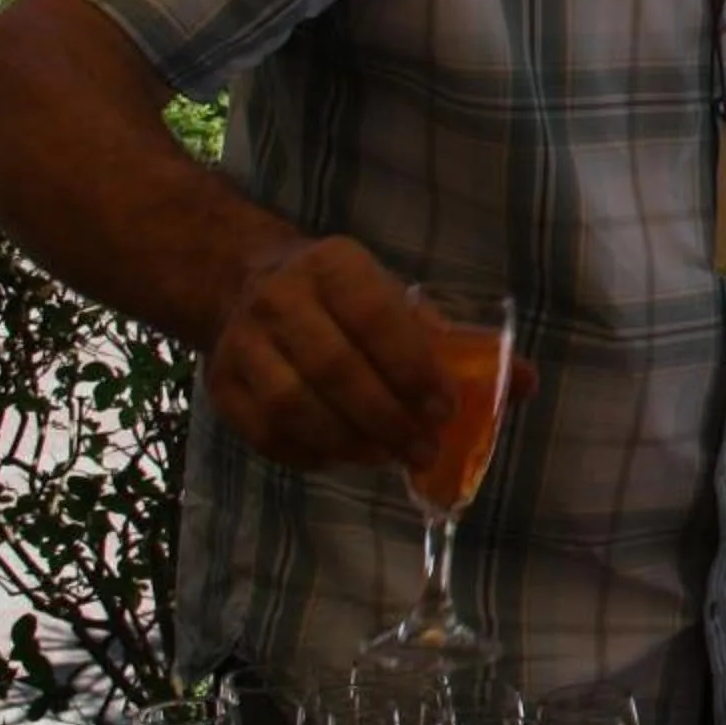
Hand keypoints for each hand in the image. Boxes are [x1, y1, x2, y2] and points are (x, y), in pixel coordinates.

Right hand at [206, 238, 452, 471]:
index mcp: (333, 266)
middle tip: (423, 450)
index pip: (374, 318)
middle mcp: (280, 299)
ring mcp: (242, 342)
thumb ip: (439, 334)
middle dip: (386, 418)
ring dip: (347, 442)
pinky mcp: (220, 383)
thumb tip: (505, 381)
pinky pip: (263, 432)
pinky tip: (344, 458)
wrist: (244, 284)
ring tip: (388, 458)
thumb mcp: (389, 291)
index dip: (412, 368)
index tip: (444, 409)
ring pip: (292, 406)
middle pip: (333, 368)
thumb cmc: (340, 297)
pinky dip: (308, 454)